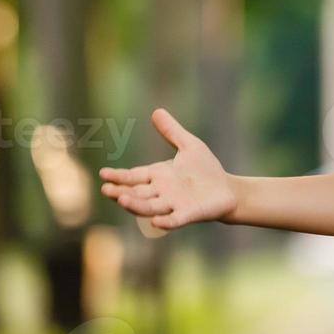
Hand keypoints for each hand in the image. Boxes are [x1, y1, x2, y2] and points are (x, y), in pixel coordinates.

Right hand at [99, 108, 237, 229]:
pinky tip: (157, 222)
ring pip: (150, 207)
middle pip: (137, 194)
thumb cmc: (207, 170)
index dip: (119, 176)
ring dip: (136, 205)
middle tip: (106, 189)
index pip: (133, 176)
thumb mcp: (189, 146)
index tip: (103, 173)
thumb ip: (172, 132)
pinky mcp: (189, 214)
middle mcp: (161, 192)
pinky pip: (175, 220)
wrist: (230, 190)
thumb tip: (157, 111)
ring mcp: (174, 205)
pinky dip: (166, 222)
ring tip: (122, 200)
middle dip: (121, 192)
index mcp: (158, 176)